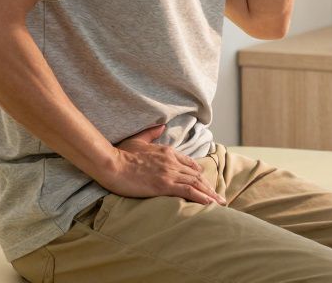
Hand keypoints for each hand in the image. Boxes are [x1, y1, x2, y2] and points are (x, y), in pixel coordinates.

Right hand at [97, 125, 225, 204]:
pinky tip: (209, 204)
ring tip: (219, 202)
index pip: (189, 163)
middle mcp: (172, 162)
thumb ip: (152, 133)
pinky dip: (201, 197)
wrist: (112, 164)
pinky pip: (188, 191)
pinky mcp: (164, 185)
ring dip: (209, 194)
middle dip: (208, 186)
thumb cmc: (121, 153)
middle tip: (218, 196)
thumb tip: (162, 126)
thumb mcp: (138, 139)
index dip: (198, 173)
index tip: (204, 181)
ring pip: (195, 183)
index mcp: (167, 151)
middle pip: (195, 175)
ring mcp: (169, 173)